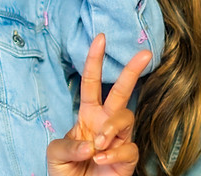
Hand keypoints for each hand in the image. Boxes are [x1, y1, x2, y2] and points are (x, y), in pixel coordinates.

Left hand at [47, 34, 151, 175]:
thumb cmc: (65, 173)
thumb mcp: (55, 154)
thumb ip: (68, 144)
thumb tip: (92, 142)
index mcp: (87, 115)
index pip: (92, 83)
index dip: (95, 60)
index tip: (100, 38)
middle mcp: (106, 123)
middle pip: (122, 91)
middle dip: (132, 71)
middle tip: (145, 53)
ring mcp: (119, 139)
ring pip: (127, 117)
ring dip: (111, 128)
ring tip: (98, 145)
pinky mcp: (127, 158)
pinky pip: (128, 148)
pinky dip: (113, 154)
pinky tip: (100, 161)